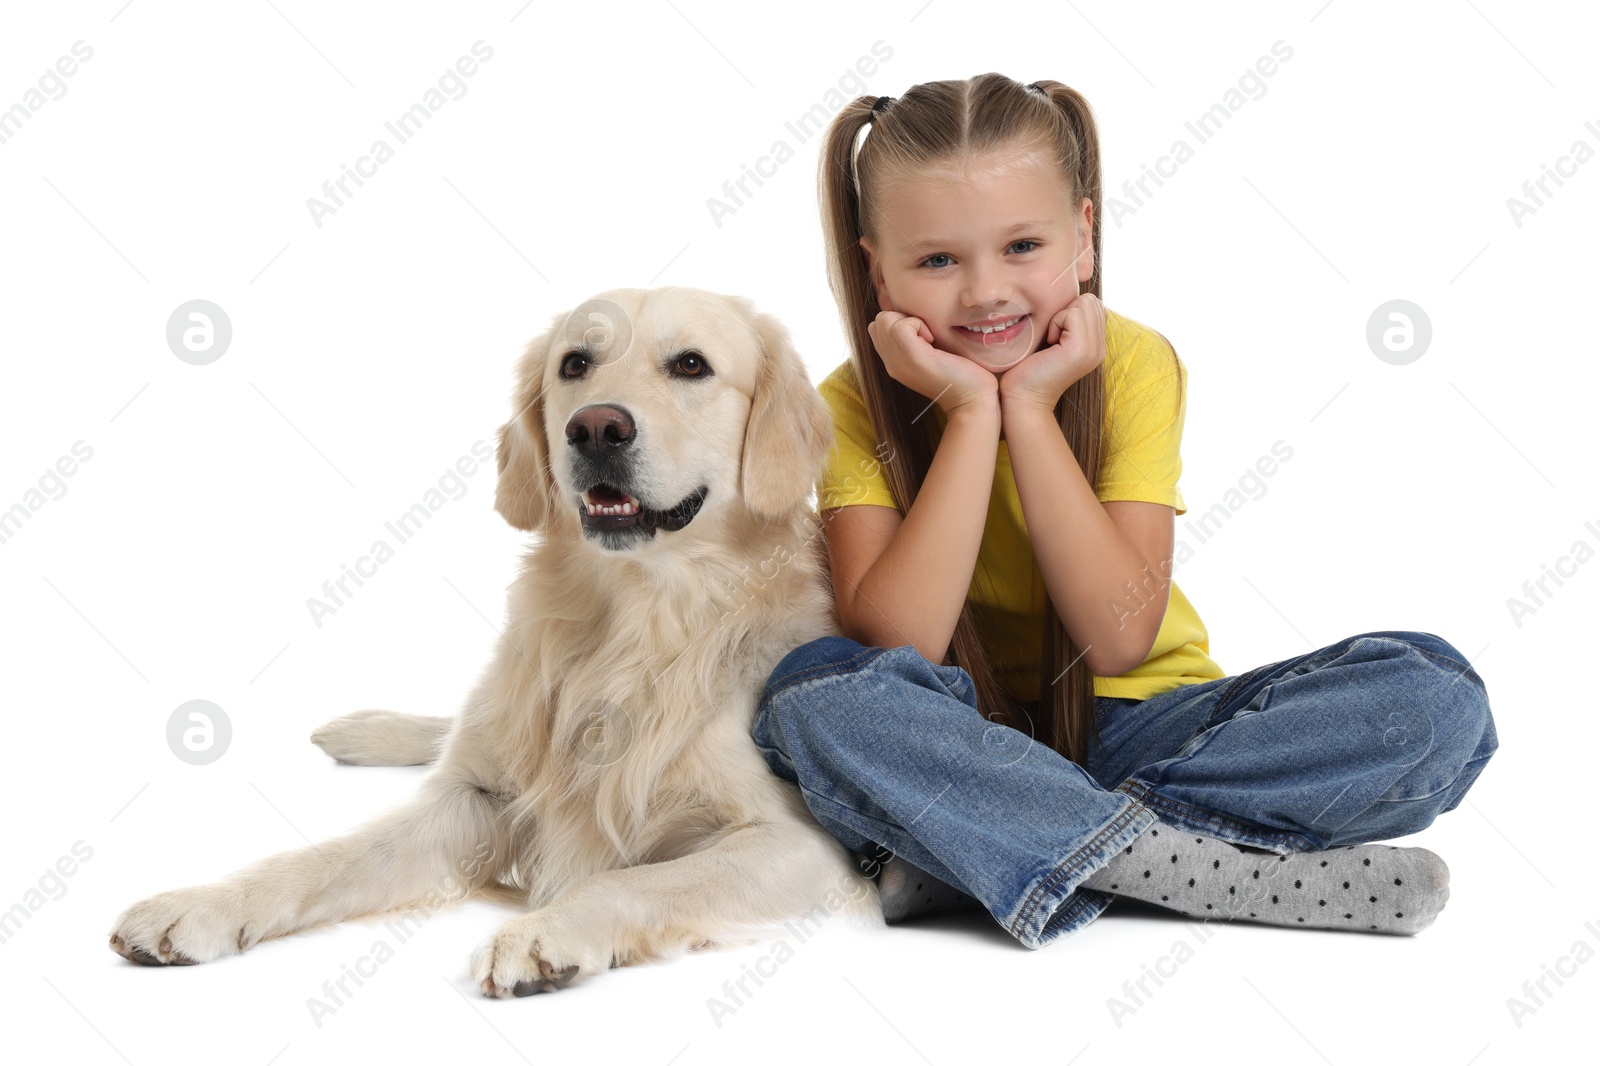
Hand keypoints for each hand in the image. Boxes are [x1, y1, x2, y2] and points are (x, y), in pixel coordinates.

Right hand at [867, 311, 998, 416]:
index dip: (898, 320)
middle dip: (902, 317)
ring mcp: (899, 361)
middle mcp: (891, 363)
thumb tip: (915, 317)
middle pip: (879, 321)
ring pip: (885, 320)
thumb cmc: (960, 375)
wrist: (971, 399)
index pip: (877, 327)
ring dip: (910, 320)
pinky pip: (901, 326)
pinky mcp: (913, 358)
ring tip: (929, 338)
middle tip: (925, 335)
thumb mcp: (930, 355)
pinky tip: (932, 340)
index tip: (921, 334)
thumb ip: (916, 340)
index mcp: (894, 362)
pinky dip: (918, 324)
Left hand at [998, 293, 1105, 412]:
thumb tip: (1066, 294)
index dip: (1070, 310)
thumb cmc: (1028, 368)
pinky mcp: (1081, 349)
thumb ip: (1067, 321)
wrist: (1023, 398)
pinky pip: (1072, 313)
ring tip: (1051, 340)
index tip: (1054, 334)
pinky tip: (1049, 343)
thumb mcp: (1054, 340)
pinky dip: (1056, 322)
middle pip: (1091, 300)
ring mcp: (1093, 349)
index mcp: (1096, 344)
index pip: (1093, 303)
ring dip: (1061, 316)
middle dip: (1067, 310)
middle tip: (1053, 336)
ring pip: (1084, 303)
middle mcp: (1100, 347)